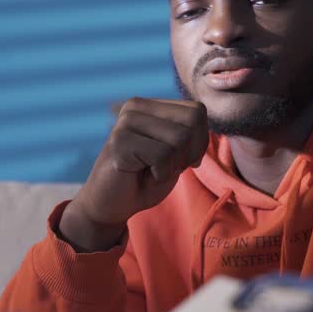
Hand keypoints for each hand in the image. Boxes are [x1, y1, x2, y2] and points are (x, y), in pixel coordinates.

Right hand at [62, 98, 208, 250]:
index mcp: (149, 105)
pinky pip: (163, 155)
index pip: (197, 111)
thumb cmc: (145, 180)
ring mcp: (126, 122)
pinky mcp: (119, 142)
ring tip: (152, 171)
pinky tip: (142, 175)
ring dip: (173, 165)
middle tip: (166, 167)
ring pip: (180, 138)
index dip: (199, 141)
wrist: (109, 205)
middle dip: (189, 152)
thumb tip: (203, 117)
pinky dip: (161, 174)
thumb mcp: (176, 153)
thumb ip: (190, 132)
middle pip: (193, 121)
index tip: (180, 160)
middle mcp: (136, 107)